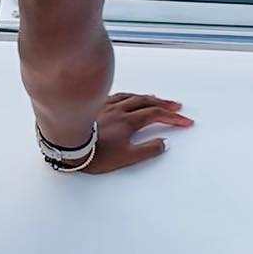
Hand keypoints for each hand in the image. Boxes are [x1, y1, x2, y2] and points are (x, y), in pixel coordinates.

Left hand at [74, 92, 193, 173]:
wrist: (67, 146)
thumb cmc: (94, 154)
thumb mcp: (126, 158)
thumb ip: (147, 150)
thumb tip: (162, 143)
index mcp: (127, 121)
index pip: (156, 115)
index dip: (173, 118)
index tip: (185, 121)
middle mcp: (118, 110)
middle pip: (146, 102)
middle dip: (164, 104)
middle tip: (176, 106)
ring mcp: (105, 106)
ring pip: (131, 97)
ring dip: (147, 97)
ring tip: (156, 98)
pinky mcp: (93, 107)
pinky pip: (116, 96)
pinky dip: (128, 96)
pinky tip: (127, 97)